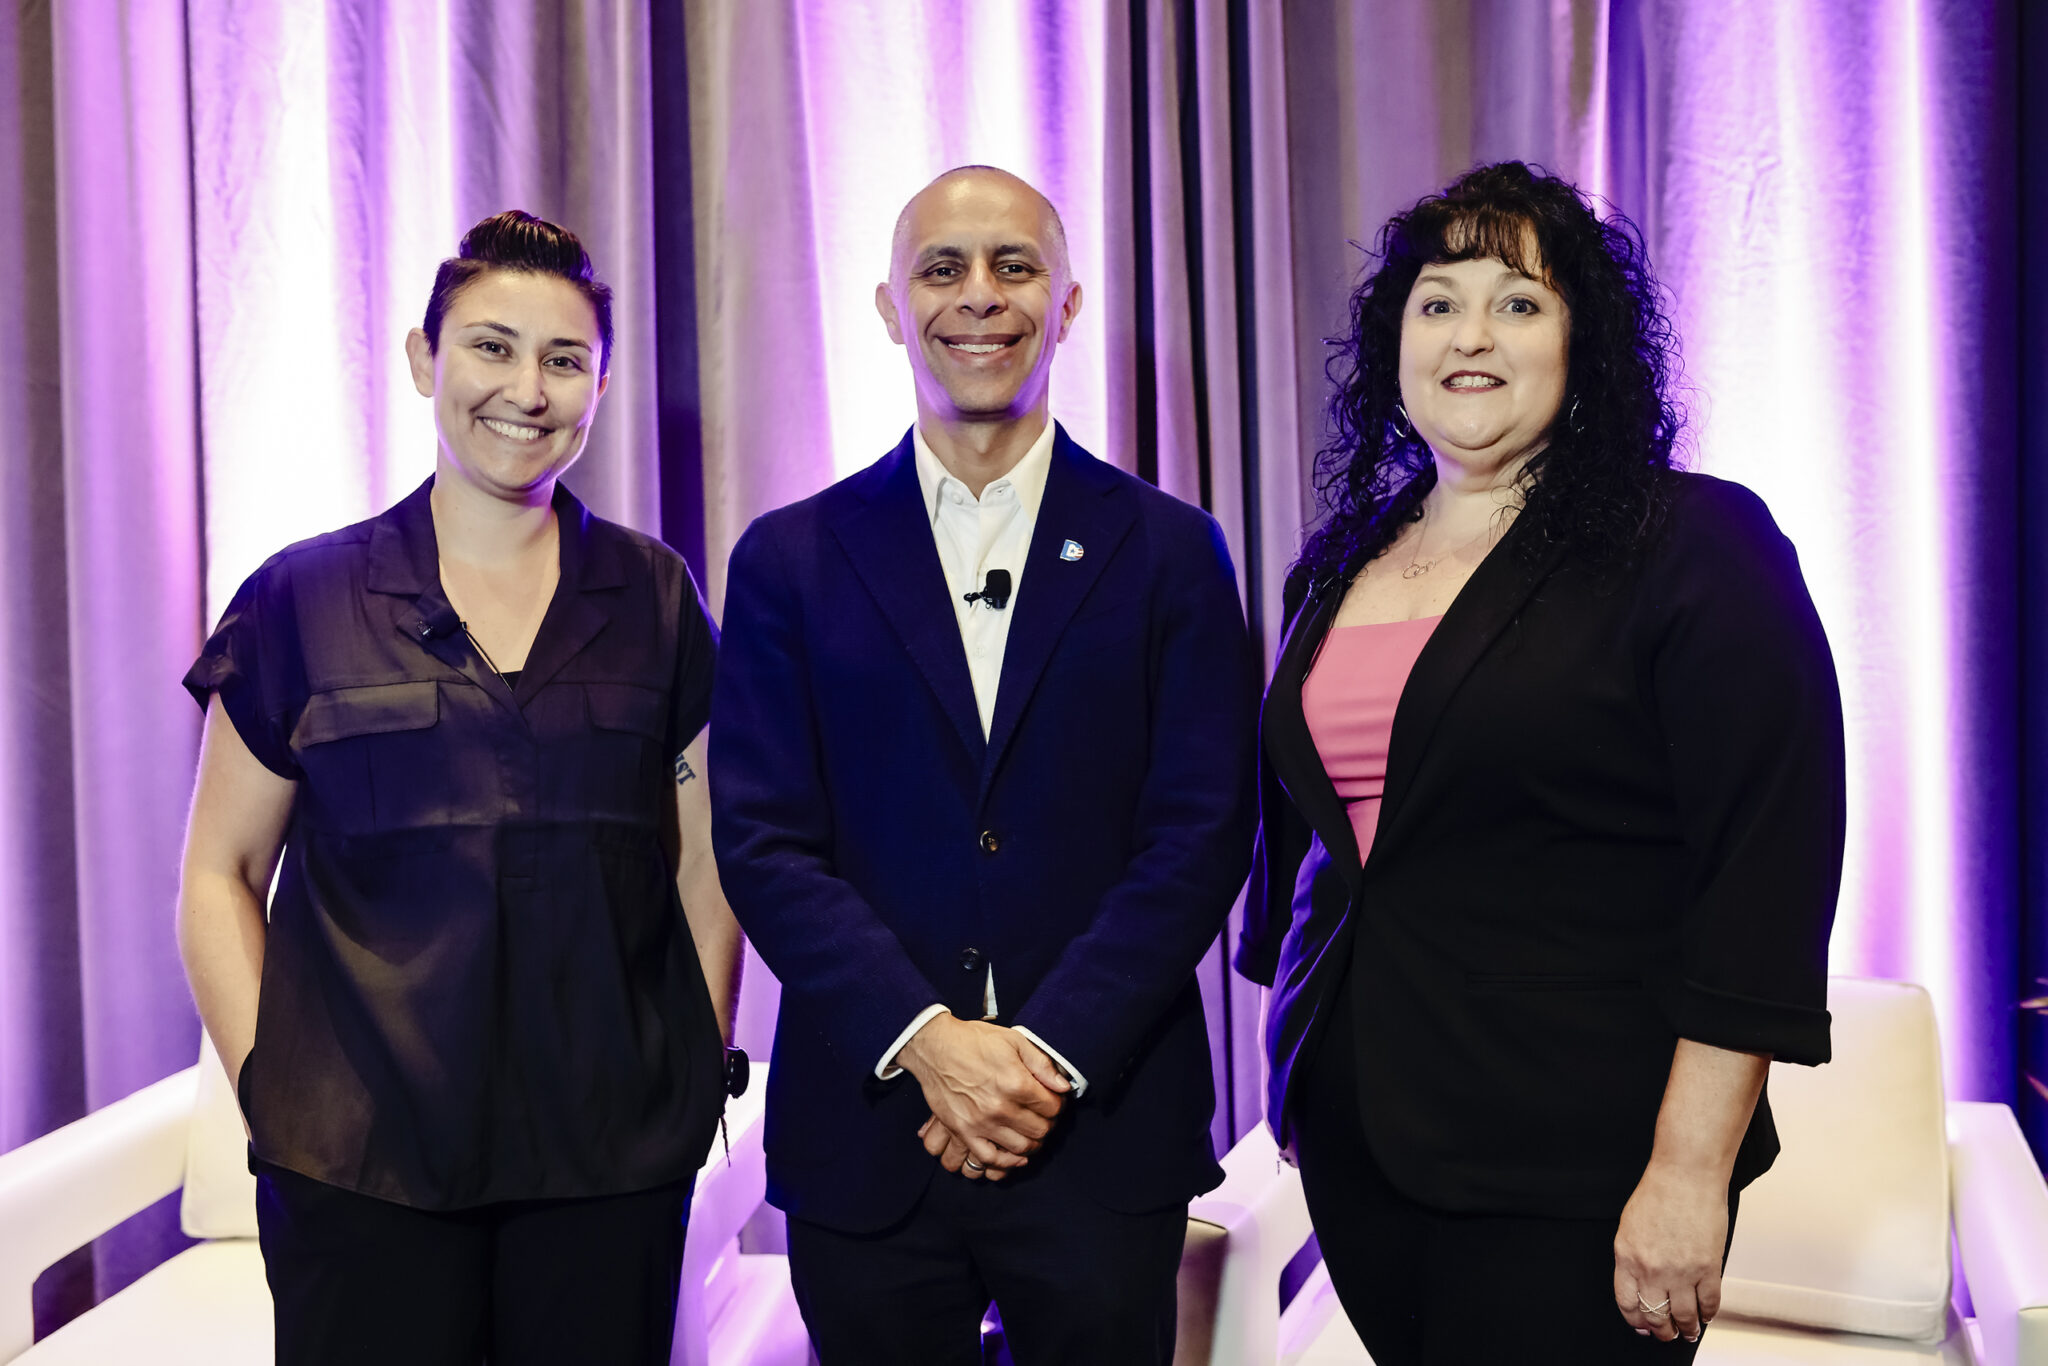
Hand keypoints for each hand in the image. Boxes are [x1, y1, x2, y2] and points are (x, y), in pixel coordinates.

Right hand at [897, 1015, 1068, 1173]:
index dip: (1058, 1104)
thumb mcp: (1014, 1040)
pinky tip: (1015, 1156)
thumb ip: (1042, 1064)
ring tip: (1031, 1133)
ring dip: (1032, 1144)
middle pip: (1039, 1130)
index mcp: (1016, 1083)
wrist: (935, 1047)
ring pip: (1020, 1148)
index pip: (1052, 1107)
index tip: (1054, 1100)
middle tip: (1043, 1116)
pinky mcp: (963, 1132)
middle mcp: (1001, 1107)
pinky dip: (1006, 1162)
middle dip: (1047, 1124)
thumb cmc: (974, 1041)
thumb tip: (1064, 1086)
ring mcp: (981, 1123)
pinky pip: (989, 1159)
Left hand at [1613, 1161, 1729, 1343]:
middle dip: (1662, 1331)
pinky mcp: (1708, 1268)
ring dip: (1687, 1329)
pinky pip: (1709, 1303)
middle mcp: (1651, 1269)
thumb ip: (1632, 1257)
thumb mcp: (1630, 1227)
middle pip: (1655, 1315)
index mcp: (1627, 1257)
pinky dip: (1709, 1314)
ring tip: (1689, 1331)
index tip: (1642, 1326)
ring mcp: (1681, 1271)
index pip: (1627, 1302)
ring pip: (1683, 1316)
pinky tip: (1707, 1315)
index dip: (1636, 1320)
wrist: (1685, 1175)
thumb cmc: (1658, 1193)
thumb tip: (1639, 1284)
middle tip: (1668, 1334)